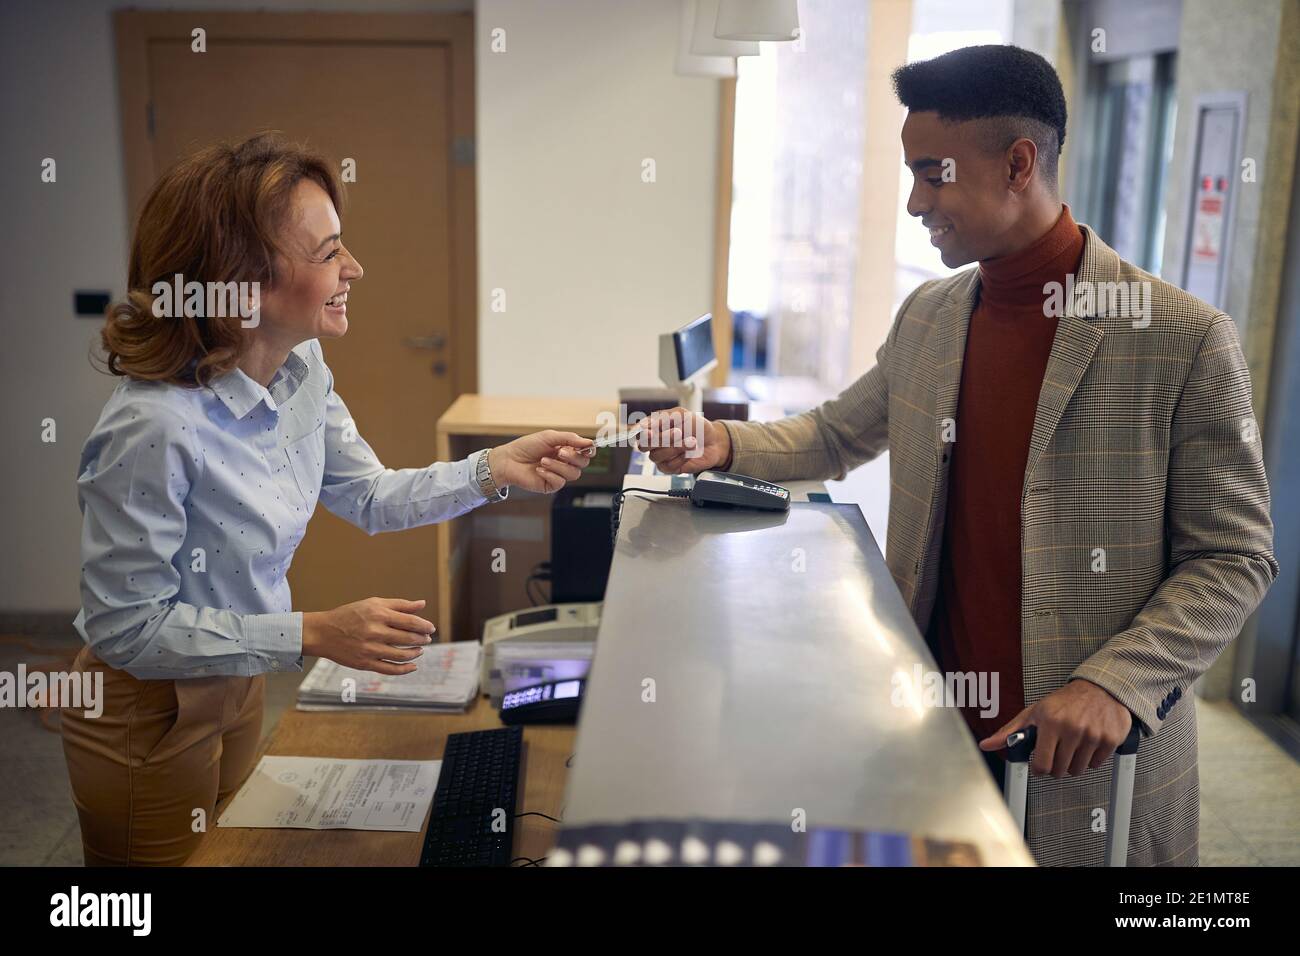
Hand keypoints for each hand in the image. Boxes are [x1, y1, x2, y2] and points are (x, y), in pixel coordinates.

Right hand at [302, 597, 434, 674]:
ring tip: (420, 650)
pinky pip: (389, 669)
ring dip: (415, 653)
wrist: (323, 633)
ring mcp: (369, 650)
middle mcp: (374, 632)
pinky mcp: (364, 664)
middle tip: (427, 639)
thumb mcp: (373, 603)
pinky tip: (413, 666)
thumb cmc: (350, 615)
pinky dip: (404, 669)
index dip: (424, 626)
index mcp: (378, 615)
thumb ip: (399, 605)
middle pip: (407, 638)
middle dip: (421, 639)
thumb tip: (422, 604)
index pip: (410, 622)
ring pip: (401, 655)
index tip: (431, 628)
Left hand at [487, 430, 593, 493]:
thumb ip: (570, 438)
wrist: (509, 460)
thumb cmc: (527, 446)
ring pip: (573, 474)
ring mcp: (558, 474)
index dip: (589, 450)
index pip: (585, 452)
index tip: (587, 448)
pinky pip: (560, 482)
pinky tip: (539, 470)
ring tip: (542, 461)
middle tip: (559, 452)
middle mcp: (564, 462)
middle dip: (573, 457)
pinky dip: (550, 474)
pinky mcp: (551, 485)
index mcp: (566, 449)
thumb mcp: (549, 437)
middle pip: (583, 463)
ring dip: (558, 466)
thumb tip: (589, 442)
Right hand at [636, 407, 729, 473]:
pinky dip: (681, 458)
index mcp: (654, 426)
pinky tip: (689, 453)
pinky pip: (668, 466)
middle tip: (678, 432)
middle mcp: (654, 442)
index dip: (641, 432)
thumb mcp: (682, 415)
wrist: (713, 442)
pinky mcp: (669, 468)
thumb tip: (648, 424)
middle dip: (661, 439)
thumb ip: (664, 418)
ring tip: (691, 441)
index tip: (650, 431)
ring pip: (656, 456)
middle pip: (643, 445)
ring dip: (676, 448)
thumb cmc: (696, 426)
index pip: (638, 431)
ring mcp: (660, 456)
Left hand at [979, 679, 1132, 777]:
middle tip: (1057, 751)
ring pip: (1078, 770)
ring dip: (1073, 763)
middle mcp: (1072, 729)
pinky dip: (1091, 759)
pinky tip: (1087, 743)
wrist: (1100, 688)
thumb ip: (1008, 732)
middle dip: (1056, 765)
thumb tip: (986, 745)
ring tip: (1072, 745)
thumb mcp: (1033, 713)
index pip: (1042, 765)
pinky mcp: (1111, 740)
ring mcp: (1093, 735)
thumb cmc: (1064, 702)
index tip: (1040, 764)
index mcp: (1050, 722)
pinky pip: (1096, 765)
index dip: (1039, 769)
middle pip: (1060, 771)